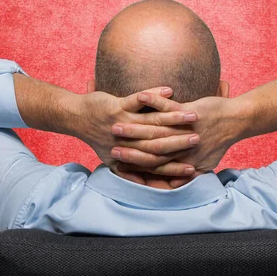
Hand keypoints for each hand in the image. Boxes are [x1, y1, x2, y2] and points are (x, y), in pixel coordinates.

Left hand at [75, 87, 201, 183]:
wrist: (75, 118)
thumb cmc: (96, 137)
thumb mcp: (111, 161)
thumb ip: (128, 172)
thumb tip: (143, 185)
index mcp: (130, 153)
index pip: (158, 163)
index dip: (176, 166)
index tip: (194, 168)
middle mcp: (128, 140)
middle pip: (160, 143)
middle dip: (181, 141)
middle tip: (200, 139)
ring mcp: (123, 122)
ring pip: (152, 121)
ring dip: (174, 118)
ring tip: (193, 115)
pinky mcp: (117, 106)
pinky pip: (138, 100)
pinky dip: (153, 95)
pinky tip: (169, 90)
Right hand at [110, 92, 245, 187]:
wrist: (237, 121)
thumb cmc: (219, 142)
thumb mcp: (204, 163)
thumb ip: (187, 174)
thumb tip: (173, 186)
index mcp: (182, 160)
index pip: (151, 165)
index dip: (132, 163)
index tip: (115, 159)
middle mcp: (181, 147)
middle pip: (148, 147)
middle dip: (126, 144)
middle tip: (109, 140)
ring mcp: (184, 128)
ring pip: (154, 127)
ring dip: (133, 124)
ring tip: (115, 119)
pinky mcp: (189, 112)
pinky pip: (168, 106)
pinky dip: (154, 99)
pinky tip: (140, 95)